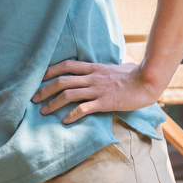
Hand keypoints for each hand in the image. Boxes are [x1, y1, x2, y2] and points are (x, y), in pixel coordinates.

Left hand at [34, 61, 161, 123]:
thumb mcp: (124, 65)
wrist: (149, 81)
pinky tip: (64, 121)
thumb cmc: (138, 74)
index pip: (66, 65)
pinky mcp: (104, 102)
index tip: (39, 77)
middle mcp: (91, 77)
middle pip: (61, 81)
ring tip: (43, 112)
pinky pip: (83, 109)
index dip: (49, 70)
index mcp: (94, 68)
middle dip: (44, 90)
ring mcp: (97, 90)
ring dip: (52, 104)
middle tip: (34, 99)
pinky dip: (71, 115)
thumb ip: (119, 63)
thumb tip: (126, 61)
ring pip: (67, 95)